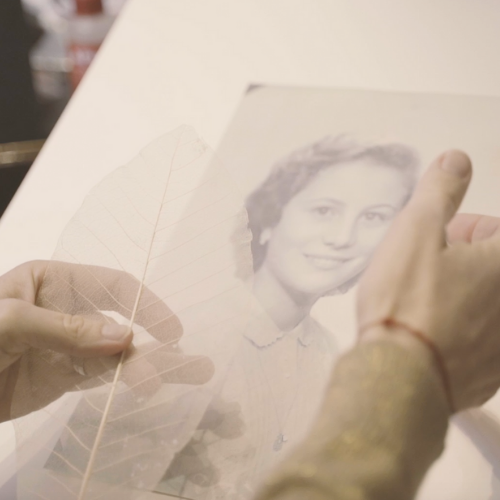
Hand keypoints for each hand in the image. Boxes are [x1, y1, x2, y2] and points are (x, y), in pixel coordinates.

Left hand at [0, 260, 213, 421]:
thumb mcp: (9, 322)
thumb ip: (64, 329)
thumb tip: (125, 339)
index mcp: (56, 281)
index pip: (112, 286)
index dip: (144, 304)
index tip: (170, 329)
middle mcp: (71, 309)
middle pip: (123, 322)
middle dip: (156, 342)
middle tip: (193, 362)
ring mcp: (72, 345)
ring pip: (121, 353)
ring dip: (154, 364)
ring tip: (194, 374)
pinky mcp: (68, 376)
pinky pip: (105, 376)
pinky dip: (130, 381)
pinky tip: (156, 385)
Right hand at [357, 150, 499, 410]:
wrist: (399, 374)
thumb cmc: (405, 303)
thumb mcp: (415, 230)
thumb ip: (439, 190)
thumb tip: (456, 160)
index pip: (498, 231)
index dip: (466, 229)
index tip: (440, 237)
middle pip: (494, 267)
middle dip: (464, 258)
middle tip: (426, 266)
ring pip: (487, 302)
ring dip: (462, 292)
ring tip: (423, 300)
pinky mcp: (493, 371)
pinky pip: (482, 338)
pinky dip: (461, 328)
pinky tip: (430, 332)